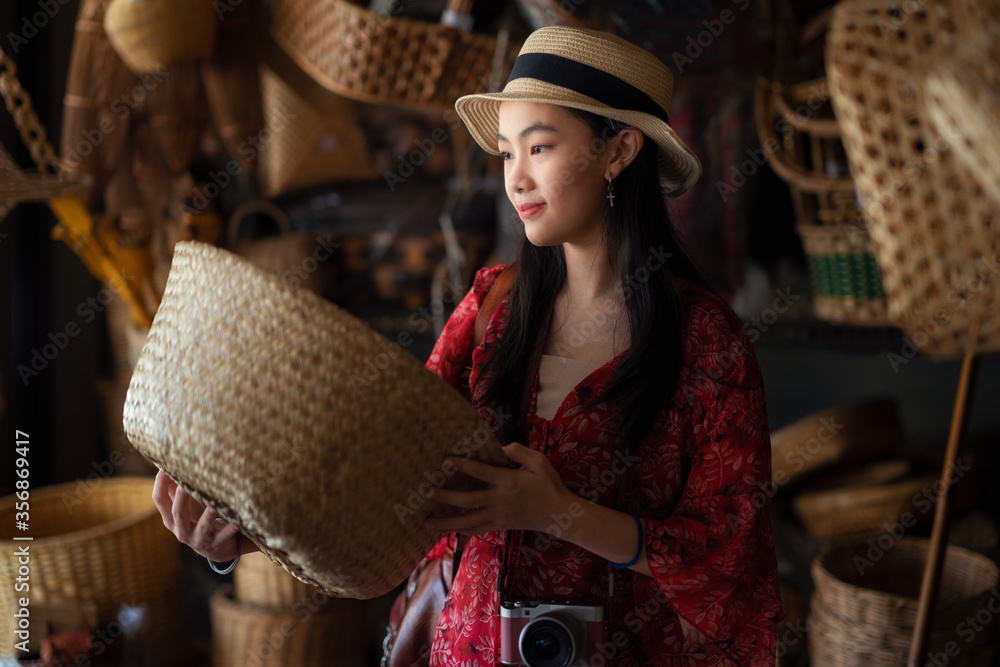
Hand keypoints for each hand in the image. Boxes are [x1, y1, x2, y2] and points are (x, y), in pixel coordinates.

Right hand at [152, 469, 240, 561]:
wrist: (214, 549)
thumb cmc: (197, 520)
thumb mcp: (184, 507)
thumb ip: (176, 488)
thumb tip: (170, 462)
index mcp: (170, 518)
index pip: (159, 499)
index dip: (160, 483)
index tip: (164, 467)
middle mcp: (181, 530)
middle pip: (178, 513)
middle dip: (181, 499)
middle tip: (184, 485)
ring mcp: (198, 539)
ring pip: (202, 526)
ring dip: (208, 516)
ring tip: (213, 506)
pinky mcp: (215, 544)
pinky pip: (224, 536)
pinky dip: (230, 529)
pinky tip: (237, 522)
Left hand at [423, 442, 572, 535]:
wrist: (559, 514)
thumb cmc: (549, 485)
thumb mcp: (539, 461)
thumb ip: (518, 451)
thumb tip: (499, 448)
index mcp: (508, 482)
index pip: (480, 472)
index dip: (462, 465)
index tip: (446, 460)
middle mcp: (499, 501)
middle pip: (467, 500)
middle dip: (445, 497)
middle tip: (426, 492)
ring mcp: (498, 516)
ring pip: (467, 521)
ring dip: (446, 522)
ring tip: (427, 521)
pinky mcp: (499, 526)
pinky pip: (476, 530)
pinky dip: (460, 531)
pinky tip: (448, 530)